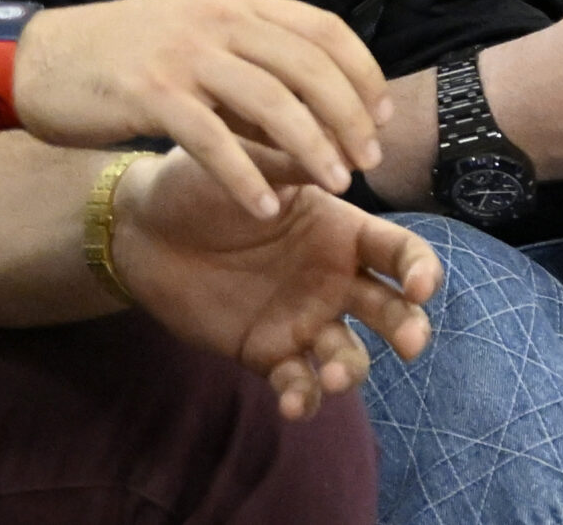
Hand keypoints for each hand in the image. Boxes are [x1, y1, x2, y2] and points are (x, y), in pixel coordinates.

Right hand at [16, 0, 392, 219]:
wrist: (36, 59)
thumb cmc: (120, 57)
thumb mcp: (194, 40)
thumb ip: (249, 65)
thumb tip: (313, 109)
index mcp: (234, 3)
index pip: (323, 29)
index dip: (363, 73)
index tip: (382, 117)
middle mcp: (216, 20)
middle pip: (309, 65)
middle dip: (349, 116)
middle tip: (367, 162)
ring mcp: (183, 54)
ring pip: (272, 101)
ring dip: (312, 147)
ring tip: (334, 185)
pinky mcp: (150, 93)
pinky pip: (214, 140)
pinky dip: (247, 176)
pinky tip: (266, 207)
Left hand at [111, 148, 439, 419]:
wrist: (141, 228)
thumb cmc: (196, 184)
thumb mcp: (246, 163)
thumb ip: (292, 165)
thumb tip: (341, 162)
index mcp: (337, 228)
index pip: (397, 251)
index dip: (420, 268)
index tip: (421, 285)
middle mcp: (331, 277)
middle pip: (390, 309)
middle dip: (408, 327)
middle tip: (410, 342)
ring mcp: (302, 318)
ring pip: (348, 354)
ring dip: (349, 369)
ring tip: (328, 371)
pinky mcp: (268, 353)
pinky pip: (298, 383)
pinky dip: (304, 397)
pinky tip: (293, 400)